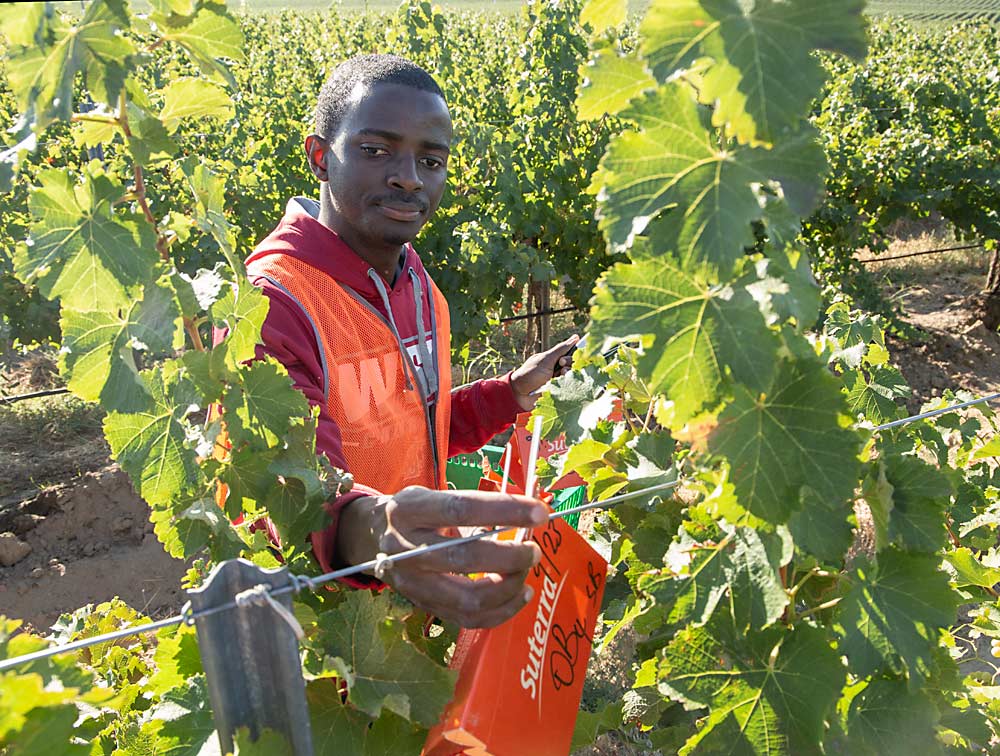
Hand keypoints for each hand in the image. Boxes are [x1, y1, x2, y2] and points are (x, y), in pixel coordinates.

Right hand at [337, 488, 546, 627]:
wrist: (367, 538)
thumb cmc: (410, 512)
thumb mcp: (427, 495)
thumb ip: (467, 505)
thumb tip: (524, 515)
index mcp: (410, 510)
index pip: (462, 509)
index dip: (505, 511)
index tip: (540, 513)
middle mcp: (407, 549)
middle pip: (465, 558)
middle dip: (510, 556)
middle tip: (533, 549)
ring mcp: (413, 583)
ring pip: (468, 598)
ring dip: (508, 587)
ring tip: (526, 570)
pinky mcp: (423, 605)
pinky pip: (468, 618)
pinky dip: (501, 611)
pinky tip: (519, 594)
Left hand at [510, 334, 578, 410]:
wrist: (519, 394)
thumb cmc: (529, 374)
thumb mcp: (545, 359)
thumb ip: (560, 349)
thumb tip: (575, 337)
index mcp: (554, 358)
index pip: (571, 352)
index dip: (571, 354)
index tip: (563, 357)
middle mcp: (558, 368)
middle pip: (575, 362)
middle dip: (569, 363)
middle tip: (560, 365)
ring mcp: (559, 379)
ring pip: (574, 374)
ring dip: (568, 374)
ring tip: (559, 377)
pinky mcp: (560, 391)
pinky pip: (571, 385)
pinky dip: (568, 384)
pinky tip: (561, 385)